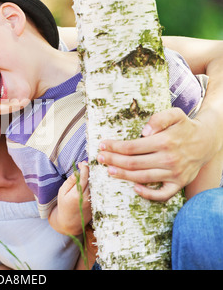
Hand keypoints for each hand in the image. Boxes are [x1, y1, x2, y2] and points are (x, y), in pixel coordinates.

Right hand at [54, 161, 90, 234]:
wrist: (69, 223)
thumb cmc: (64, 205)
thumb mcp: (62, 193)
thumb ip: (70, 182)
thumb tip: (77, 172)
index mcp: (76, 195)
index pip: (84, 178)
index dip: (84, 169)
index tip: (83, 163)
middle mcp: (86, 198)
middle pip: (92, 180)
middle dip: (91, 171)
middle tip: (88, 164)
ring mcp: (93, 202)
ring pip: (97, 186)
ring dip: (96, 177)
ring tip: (92, 170)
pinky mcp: (96, 204)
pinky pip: (98, 191)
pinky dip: (97, 184)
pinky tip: (95, 179)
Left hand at [97, 108, 211, 201]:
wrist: (207, 140)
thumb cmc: (185, 127)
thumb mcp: (175, 114)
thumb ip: (159, 118)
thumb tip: (144, 131)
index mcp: (165, 141)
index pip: (132, 146)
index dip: (115, 147)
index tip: (103, 145)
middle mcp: (169, 159)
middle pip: (133, 163)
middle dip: (113, 160)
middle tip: (100, 158)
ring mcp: (174, 173)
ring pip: (143, 177)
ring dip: (123, 175)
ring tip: (109, 171)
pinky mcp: (179, 183)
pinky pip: (162, 194)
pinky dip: (148, 194)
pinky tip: (134, 188)